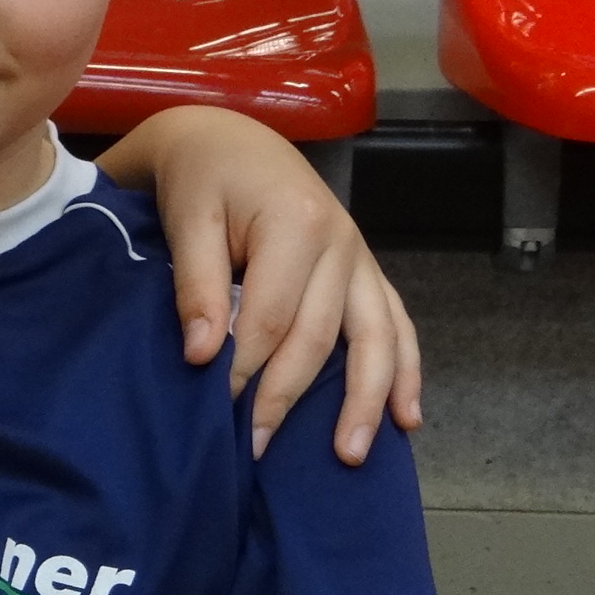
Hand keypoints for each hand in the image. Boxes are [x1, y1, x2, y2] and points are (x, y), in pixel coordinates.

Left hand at [103, 108, 420, 463]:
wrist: (228, 140)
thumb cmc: (202, 179)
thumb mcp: (187, 220)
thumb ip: (195, 284)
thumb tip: (200, 354)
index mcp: (297, 225)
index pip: (270, 318)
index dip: (243, 368)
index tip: (216, 410)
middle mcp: (341, 244)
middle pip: (320, 338)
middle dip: (288, 398)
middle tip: (256, 450)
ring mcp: (361, 259)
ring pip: (375, 340)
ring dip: (365, 401)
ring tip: (349, 454)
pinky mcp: (365, 272)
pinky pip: (396, 326)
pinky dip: (403, 373)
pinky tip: (407, 418)